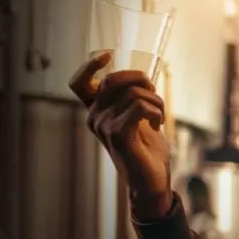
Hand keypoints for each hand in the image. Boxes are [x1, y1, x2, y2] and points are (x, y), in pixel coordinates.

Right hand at [68, 51, 172, 219]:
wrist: (151, 183)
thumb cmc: (147, 151)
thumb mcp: (138, 119)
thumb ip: (133, 99)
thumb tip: (141, 76)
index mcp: (96, 112)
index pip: (79, 83)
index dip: (90, 65)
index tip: (108, 56)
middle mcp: (95, 117)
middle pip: (113, 79)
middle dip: (140, 80)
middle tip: (154, 96)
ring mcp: (104, 126)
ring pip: (133, 93)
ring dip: (155, 100)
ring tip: (159, 116)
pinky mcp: (118, 135)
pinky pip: (140, 106)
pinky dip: (155, 110)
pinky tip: (158, 123)